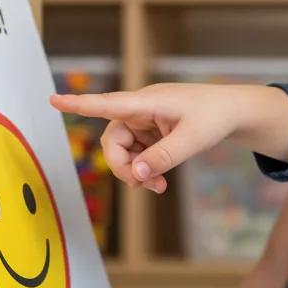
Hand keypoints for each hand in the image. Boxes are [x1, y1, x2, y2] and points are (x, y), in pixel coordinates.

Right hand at [50, 83, 269, 192]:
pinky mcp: (151, 131)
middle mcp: (140, 108)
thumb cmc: (214, 117)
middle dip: (123, 167)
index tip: (54, 100)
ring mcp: (145, 120)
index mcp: (147, 102)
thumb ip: (164, 157)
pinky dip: (144, 169)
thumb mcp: (193, 140)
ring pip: (123, 150)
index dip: (80, 104)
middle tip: (144, 186)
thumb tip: (136, 174)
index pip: (107, 104)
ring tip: (157, 187)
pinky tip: (159, 181)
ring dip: (135, 171)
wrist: (233, 111)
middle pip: (113, 140)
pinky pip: (136, 153)